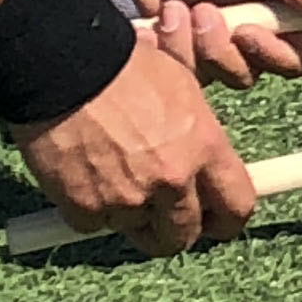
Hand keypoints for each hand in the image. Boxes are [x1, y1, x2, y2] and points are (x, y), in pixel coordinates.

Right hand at [15, 42, 254, 255]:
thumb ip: (197, 141)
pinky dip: (89, 209)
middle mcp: (172, 180)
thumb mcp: (183, 90)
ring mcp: (129, 199)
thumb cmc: (125, 65)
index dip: (225, 220)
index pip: (236, 209)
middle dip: (173, 231)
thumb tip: (203, 173)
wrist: (64, 65)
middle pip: (183, 237)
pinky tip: (82, 176)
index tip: (214, 221)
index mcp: (204, 148)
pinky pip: (93, 224)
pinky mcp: (86, 208)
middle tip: (159, 217)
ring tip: (113, 178)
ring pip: (136, 231)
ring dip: (128, 214)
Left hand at [118, 0, 301, 89]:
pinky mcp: (175, 34)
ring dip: (189, 47)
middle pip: (248, 72)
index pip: (293, 57)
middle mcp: (248, 24)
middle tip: (203, 11)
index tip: (247, 30)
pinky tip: (157, 21)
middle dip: (222, 51)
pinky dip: (163, 49)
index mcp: (280, 6)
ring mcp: (209, 32)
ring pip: (209, 73)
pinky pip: (174, 65)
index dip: (274, 55)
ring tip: (174, 9)